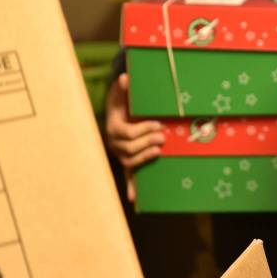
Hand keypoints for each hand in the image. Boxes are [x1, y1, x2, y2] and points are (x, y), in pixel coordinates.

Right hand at [105, 73, 164, 200]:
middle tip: (163, 137)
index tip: (157, 124)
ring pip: (130, 161)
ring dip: (145, 158)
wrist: (116, 113)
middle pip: (130, 149)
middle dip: (147, 143)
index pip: (127, 133)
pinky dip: (131, 187)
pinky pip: (127, 176)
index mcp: (113, 128)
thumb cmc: (121, 103)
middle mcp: (114, 143)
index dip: (143, 130)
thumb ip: (123, 88)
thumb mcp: (121, 94)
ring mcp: (120, 154)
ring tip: (159, 150)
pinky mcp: (126, 161)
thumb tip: (125, 78)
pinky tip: (134, 199)